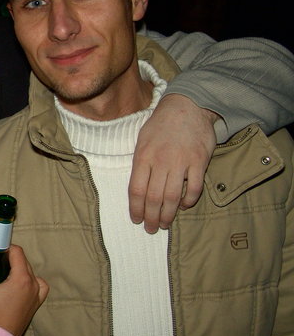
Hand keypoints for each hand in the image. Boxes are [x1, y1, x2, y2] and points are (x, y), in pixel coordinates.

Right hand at [0, 245, 47, 335]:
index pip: (17, 252)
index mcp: (21, 279)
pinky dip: (33, 282)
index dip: (5, 248)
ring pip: (32, 273)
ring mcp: (36, 296)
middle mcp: (32, 285)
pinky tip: (20, 286)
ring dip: (21, 269)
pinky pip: (40, 287)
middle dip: (10, 259)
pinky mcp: (36, 305)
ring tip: (5, 274)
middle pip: (24, 261)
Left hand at [129, 93, 217, 232]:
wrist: (187, 106)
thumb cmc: (161, 126)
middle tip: (151, 228)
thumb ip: (140, 164)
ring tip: (165, 224)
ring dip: (168, 214)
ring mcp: (181, 161)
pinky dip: (188, 200)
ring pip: (172, 196)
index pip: (136, 190)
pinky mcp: (199, 161)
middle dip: (151, 217)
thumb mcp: (142, 141)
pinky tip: (184, 206)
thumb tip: (137, 190)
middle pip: (154, 197)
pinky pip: (193, 187)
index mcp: (143, 156)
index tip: (136, 220)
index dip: (135, 209)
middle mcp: (160, 161)